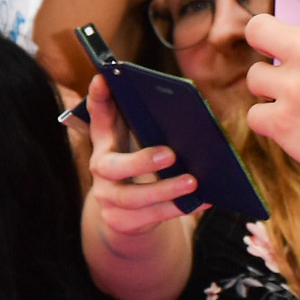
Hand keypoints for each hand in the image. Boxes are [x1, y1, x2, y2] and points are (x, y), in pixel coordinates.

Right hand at [85, 73, 196, 234]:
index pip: (97, 118)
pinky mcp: (121, 222)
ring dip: (165, 189)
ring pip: (132, 197)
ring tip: (193, 181)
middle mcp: (101, 170)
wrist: (130, 218)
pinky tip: (202, 200)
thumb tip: (187, 112)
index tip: (104, 77)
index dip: (97, 99)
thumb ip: (152, 128)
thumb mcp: (141, 145)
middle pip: (110, 166)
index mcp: (106, 144)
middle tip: (170, 153)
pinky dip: (177, 209)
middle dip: (140, 160)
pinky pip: (151, 217)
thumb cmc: (142, 170)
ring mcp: (107, 198)